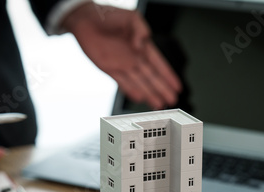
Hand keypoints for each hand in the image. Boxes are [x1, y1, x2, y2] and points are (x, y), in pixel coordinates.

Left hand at [62, 3, 181, 109]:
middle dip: (162, 89)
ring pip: (139, 83)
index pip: (159, 64)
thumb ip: (141, 29)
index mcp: (142, 46)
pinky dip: (131, 90)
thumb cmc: (108, 15)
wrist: (86, 19)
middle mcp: (134, 58)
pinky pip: (122, 82)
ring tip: (159, 105)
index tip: (177, 87)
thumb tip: (141, 45)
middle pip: (152, 77)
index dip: (168, 75)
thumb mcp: (131, 17)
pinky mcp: (109, 68)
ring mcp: (122, 64)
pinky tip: (140, 98)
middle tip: (171, 101)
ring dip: (150, 94)